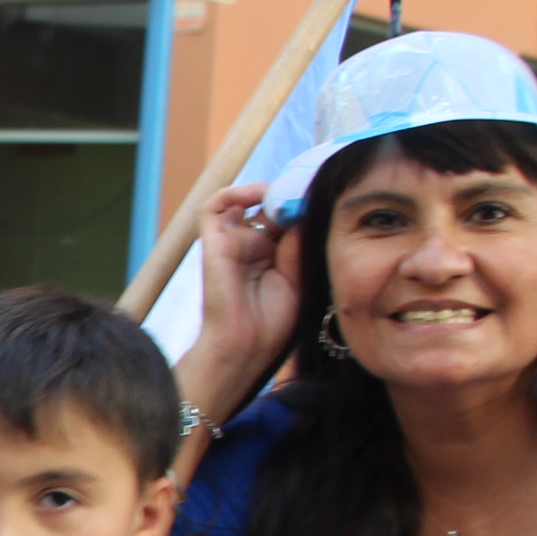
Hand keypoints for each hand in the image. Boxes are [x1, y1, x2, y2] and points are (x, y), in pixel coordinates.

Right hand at [185, 184, 305, 384]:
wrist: (247, 345)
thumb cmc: (273, 322)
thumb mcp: (298, 278)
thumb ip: (299, 244)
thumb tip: (303, 209)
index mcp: (272, 255)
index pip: (287, 218)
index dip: (301, 205)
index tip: (322, 197)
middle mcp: (251, 245)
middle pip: (269, 206)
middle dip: (289, 196)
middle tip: (309, 189)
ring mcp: (232, 242)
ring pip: (245, 201)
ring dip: (266, 192)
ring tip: (285, 195)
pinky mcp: (214, 242)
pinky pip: (215, 206)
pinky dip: (234, 192)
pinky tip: (258, 195)